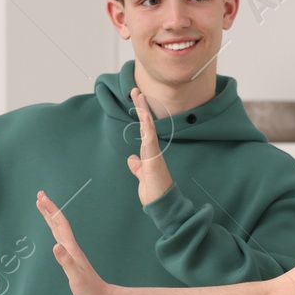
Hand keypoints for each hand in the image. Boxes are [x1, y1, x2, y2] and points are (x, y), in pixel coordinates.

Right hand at [37, 190, 114, 294]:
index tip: (41, 198)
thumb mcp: (75, 277)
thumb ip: (66, 262)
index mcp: (71, 249)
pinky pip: (60, 237)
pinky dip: (54, 228)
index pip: (60, 224)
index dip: (51, 210)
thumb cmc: (88, 289)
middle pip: (59, 223)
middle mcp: (71, 247)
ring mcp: (71, 251)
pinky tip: (52, 227)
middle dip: (49, 208)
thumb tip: (56, 245)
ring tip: (42, 205)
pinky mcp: (71, 256)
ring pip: (59, 228)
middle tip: (39, 194)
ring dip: (50, 216)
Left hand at [127, 87, 174, 205]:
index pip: (143, 129)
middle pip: (146, 123)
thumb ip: (137, 166)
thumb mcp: (142, 176)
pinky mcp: (154, 160)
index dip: (140, 115)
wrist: (162, 204)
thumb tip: (132, 159)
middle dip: (141, 107)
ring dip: (143, 112)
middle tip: (135, 90)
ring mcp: (154, 154)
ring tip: (138, 96)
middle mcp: (152, 150)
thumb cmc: (154, 191)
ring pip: (148, 128)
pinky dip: (148, 128)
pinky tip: (144, 117)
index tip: (136, 99)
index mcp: (148, 152)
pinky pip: (150, 141)